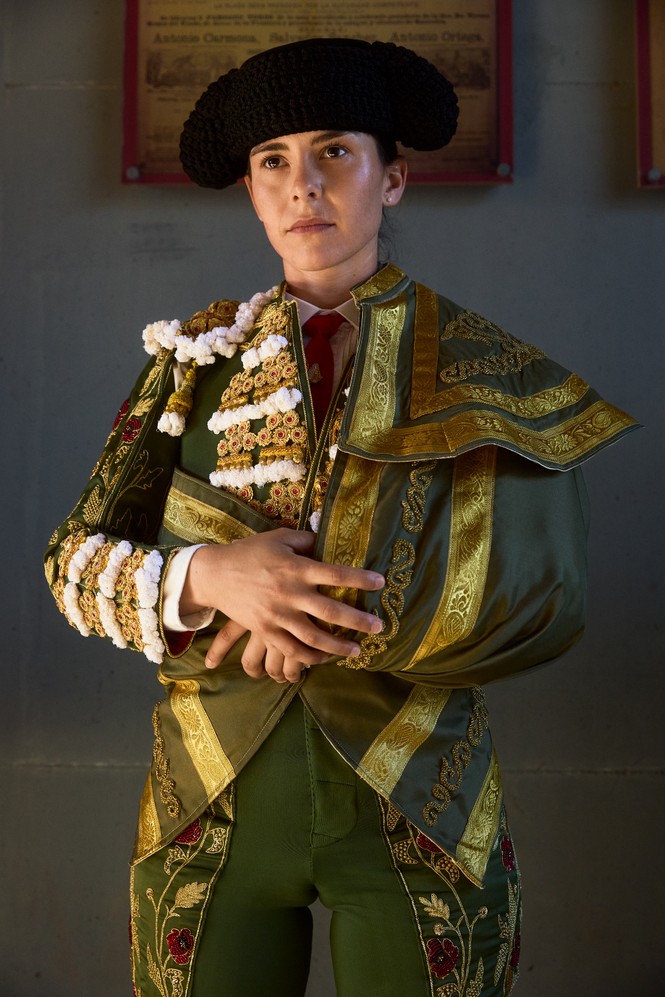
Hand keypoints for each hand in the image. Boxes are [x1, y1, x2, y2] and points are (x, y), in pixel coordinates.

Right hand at [180, 528, 384, 680]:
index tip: (380, 582)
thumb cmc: (250, 553)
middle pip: (330, 610)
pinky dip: (309, 657)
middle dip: (358, 621)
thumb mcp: (278, 538)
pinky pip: (290, 649)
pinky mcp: (265, 630)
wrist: (215, 574)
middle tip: (378, 627)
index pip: (335, 574)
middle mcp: (289, 593)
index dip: (360, 579)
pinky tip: (324, 658)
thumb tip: (328, 542)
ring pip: (313, 637)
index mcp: (296, 568)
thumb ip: (305, 541)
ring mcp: (277, 615)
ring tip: (356, 651)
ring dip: (337, 646)